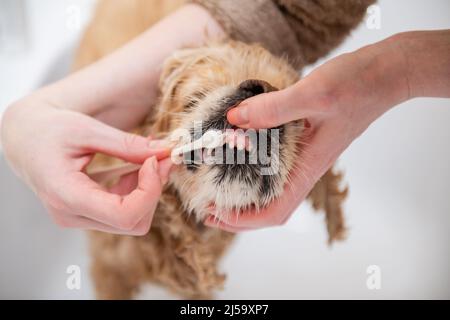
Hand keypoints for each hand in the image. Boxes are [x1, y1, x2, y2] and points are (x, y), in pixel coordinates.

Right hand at [1, 101, 172, 234]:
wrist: (24, 137)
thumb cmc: (48, 129)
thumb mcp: (87, 129)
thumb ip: (127, 144)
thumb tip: (164, 151)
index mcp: (67, 196)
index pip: (124, 215)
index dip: (150, 190)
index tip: (154, 160)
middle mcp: (72, 215)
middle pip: (133, 222)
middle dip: (154, 190)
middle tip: (161, 157)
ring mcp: (78, 217)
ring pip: (131, 219)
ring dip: (148, 189)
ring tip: (150, 156)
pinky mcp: (86, 212)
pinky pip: (122, 210)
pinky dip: (137, 188)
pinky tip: (139, 163)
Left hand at [205, 30, 449, 231]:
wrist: (384, 73)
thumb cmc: (357, 85)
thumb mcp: (313, 94)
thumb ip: (273, 109)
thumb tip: (234, 119)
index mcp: (309, 166)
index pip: (275, 211)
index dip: (243, 220)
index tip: (214, 214)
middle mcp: (306, 166)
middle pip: (269, 205)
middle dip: (237, 212)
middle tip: (205, 202)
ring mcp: (305, 154)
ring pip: (270, 185)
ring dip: (243, 190)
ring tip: (214, 183)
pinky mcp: (304, 139)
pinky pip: (274, 161)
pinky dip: (253, 162)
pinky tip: (238, 149)